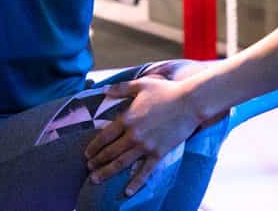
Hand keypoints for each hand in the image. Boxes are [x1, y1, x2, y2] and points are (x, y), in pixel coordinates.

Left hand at [84, 77, 201, 196]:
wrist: (190, 102)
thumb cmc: (166, 91)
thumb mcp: (141, 84)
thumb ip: (121, 88)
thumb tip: (105, 90)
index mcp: (127, 118)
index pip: (104, 136)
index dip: (94, 147)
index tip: (87, 155)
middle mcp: (133, 135)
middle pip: (110, 152)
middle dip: (97, 162)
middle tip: (89, 169)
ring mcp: (146, 146)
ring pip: (121, 163)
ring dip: (107, 172)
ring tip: (96, 179)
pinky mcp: (158, 153)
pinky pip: (144, 171)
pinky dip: (135, 183)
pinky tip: (127, 192)